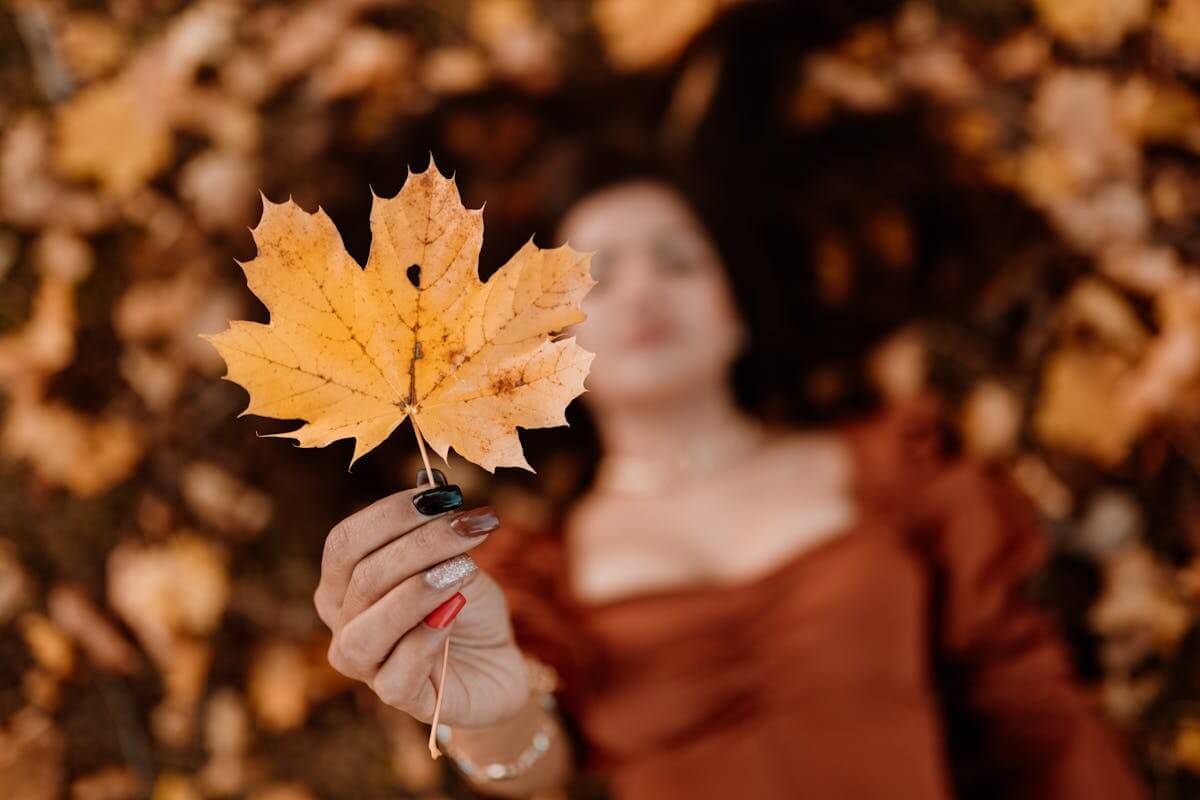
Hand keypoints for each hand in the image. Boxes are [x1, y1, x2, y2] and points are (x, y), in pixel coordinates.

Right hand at [314, 471, 530, 727]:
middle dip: (421, 544)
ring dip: (419, 590)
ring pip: (368, 627)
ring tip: (464, 570)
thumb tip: (434, 487)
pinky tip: (455, 612)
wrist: (496, 660)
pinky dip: (428, 635)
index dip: (390, 514)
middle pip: (364, 576)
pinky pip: (397, 670)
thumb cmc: (464, 603)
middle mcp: (342, 621)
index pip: (345, 542)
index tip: (443, 496)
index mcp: (344, 581)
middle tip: (471, 526)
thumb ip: (438, 529)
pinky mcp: (396, 696)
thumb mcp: (455, 557)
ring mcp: (364, 664)